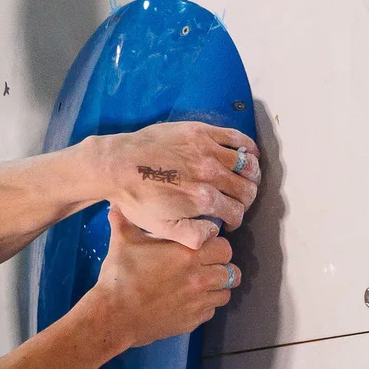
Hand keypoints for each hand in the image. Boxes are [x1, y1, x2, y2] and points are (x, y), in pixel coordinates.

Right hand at [90, 206, 238, 349]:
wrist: (114, 315)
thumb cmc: (119, 277)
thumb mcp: (122, 242)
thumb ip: (124, 221)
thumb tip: (117, 206)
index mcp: (188, 254)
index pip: (224, 247)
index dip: (216, 245)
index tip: (206, 246)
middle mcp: (200, 278)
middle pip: (232, 271)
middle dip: (222, 267)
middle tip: (208, 266)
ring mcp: (198, 302)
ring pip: (225, 293)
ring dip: (217, 288)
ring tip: (203, 284)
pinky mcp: (192, 321)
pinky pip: (211, 311)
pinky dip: (205, 306)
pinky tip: (190, 301)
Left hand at [92, 121, 259, 248]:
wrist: (117, 164)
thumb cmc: (137, 198)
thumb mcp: (162, 228)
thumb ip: (193, 235)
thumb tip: (216, 232)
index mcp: (203, 199)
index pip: (237, 211)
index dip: (236, 220)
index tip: (229, 221)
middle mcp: (211, 173)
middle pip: (247, 189)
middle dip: (246, 200)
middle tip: (236, 202)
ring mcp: (208, 150)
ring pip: (247, 164)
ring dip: (251, 175)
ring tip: (243, 180)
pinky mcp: (202, 132)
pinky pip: (237, 138)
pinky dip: (247, 148)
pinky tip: (246, 156)